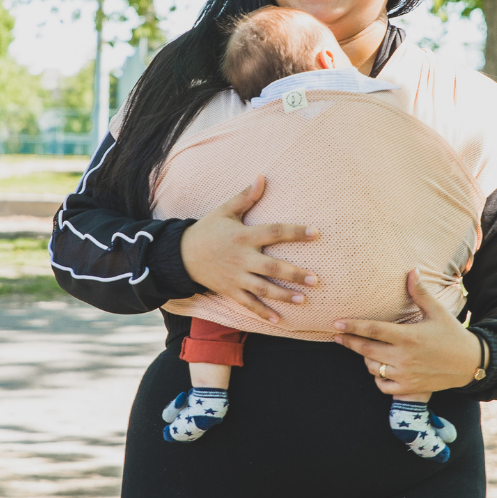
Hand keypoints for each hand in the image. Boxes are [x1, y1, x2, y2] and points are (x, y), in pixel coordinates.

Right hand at [179, 175, 320, 323]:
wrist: (181, 255)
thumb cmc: (207, 230)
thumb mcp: (224, 211)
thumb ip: (246, 197)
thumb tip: (262, 177)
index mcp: (243, 236)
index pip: (273, 232)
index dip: (295, 232)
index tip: (316, 233)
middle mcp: (241, 258)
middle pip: (271, 267)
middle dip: (294, 274)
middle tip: (316, 279)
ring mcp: (236, 277)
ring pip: (263, 289)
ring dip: (284, 296)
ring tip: (304, 300)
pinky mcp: (230, 290)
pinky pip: (248, 304)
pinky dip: (262, 312)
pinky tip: (279, 320)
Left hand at [333, 269, 482, 394]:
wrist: (471, 364)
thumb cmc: (452, 334)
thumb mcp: (437, 312)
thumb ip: (420, 293)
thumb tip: (411, 270)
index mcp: (408, 336)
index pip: (373, 330)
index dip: (352, 326)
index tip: (336, 323)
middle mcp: (404, 357)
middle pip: (366, 350)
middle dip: (349, 342)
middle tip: (337, 337)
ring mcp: (405, 375)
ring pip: (372, 367)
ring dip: (366, 359)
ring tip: (365, 350)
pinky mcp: (408, 388)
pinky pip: (382, 385)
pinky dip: (377, 378)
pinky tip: (379, 369)